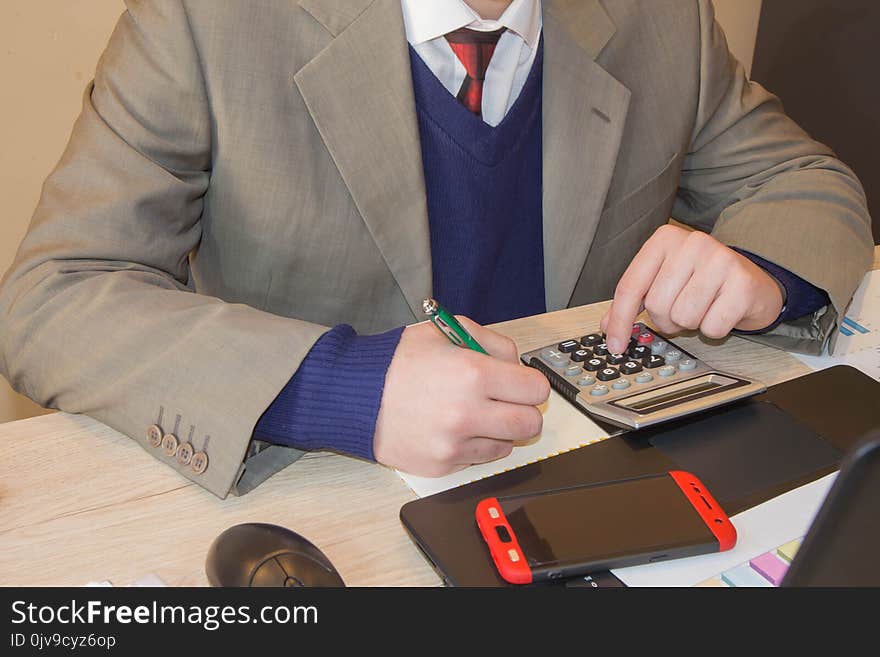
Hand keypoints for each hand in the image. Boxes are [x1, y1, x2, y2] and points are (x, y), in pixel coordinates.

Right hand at [373, 317, 549, 476]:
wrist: (355, 395)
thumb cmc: (397, 362)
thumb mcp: (445, 331)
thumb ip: (490, 342)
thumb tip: (517, 364)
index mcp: (473, 373)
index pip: (536, 389)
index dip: (530, 384)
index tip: (521, 383)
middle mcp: (467, 412)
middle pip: (531, 424)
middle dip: (523, 411)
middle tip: (505, 402)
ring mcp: (455, 443)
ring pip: (508, 445)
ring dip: (498, 430)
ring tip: (472, 413)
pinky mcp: (442, 464)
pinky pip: (479, 459)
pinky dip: (474, 445)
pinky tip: (453, 428)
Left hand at [601, 225, 783, 353]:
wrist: (752, 283)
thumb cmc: (702, 283)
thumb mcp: (663, 282)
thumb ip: (634, 301)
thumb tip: (608, 327)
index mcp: (665, 239)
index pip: (630, 286)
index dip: (620, 320)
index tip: (615, 345)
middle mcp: (692, 243)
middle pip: (657, 305)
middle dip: (666, 320)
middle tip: (681, 311)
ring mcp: (721, 259)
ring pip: (683, 317)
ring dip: (690, 324)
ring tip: (703, 308)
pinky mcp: (743, 283)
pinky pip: (711, 326)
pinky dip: (714, 329)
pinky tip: (721, 311)